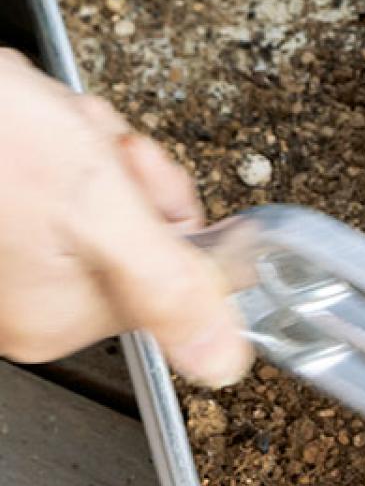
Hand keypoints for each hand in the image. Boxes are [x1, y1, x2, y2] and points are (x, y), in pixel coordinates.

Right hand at [0, 49, 250, 386]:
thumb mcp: (101, 206)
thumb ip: (167, 282)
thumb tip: (221, 360)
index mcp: (60, 319)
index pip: (172, 268)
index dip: (164, 204)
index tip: (133, 171)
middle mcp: (33, 304)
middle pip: (139, 229)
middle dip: (121, 171)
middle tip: (85, 146)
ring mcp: (14, 263)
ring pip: (105, 194)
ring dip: (90, 146)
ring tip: (50, 130)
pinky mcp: (8, 224)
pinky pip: (65, 180)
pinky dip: (60, 140)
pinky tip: (32, 125)